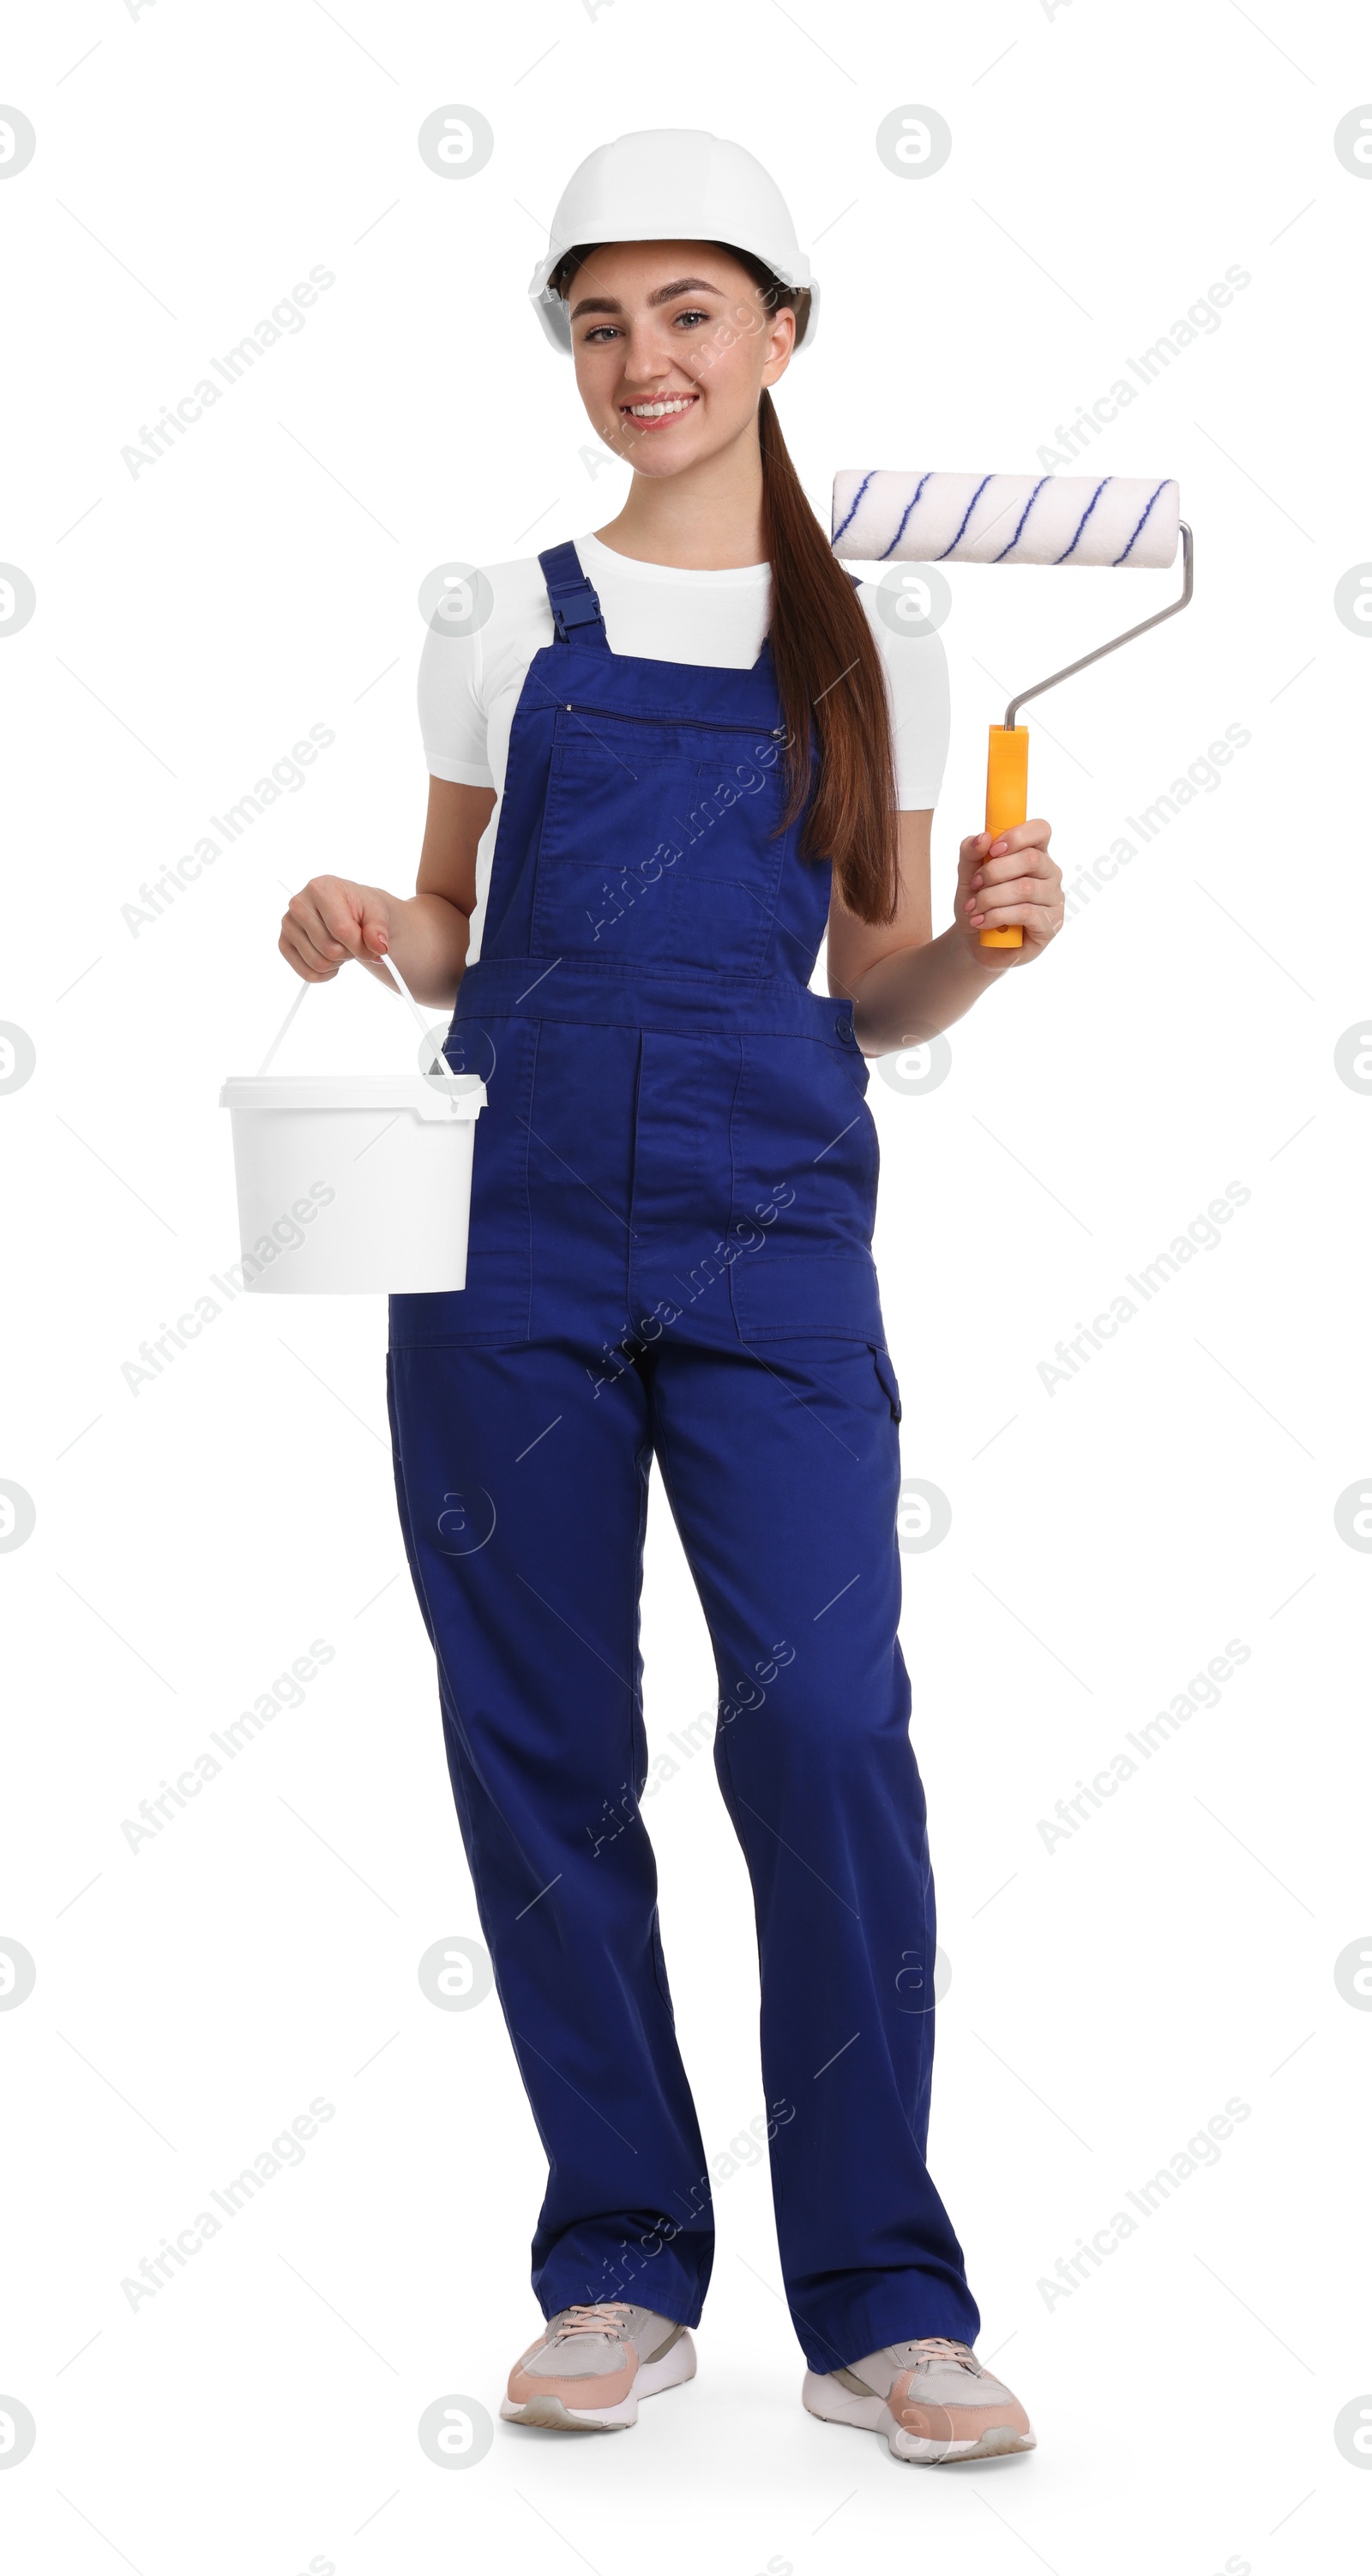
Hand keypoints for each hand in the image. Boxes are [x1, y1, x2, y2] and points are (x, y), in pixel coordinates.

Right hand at [279, 876, 394, 981]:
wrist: (350, 910)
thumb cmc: (362, 909)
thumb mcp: (378, 913)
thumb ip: (379, 930)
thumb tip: (379, 948)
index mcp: (321, 889)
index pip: (341, 930)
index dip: (362, 947)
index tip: (375, 950)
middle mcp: (299, 904)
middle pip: (330, 950)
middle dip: (350, 953)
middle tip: (353, 942)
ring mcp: (288, 924)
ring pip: (319, 964)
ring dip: (338, 963)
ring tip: (342, 946)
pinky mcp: (284, 943)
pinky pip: (307, 974)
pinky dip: (325, 974)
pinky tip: (332, 960)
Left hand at [955, 820, 1062, 965]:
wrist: (974, 943)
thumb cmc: (978, 905)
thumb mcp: (967, 876)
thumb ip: (971, 853)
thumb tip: (983, 837)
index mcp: (1034, 853)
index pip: (1040, 830)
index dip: (1017, 836)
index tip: (992, 850)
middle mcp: (1049, 874)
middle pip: (1031, 859)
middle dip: (994, 872)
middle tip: (975, 885)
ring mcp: (1054, 899)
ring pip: (1025, 888)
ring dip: (991, 897)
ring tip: (974, 909)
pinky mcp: (1051, 924)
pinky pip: (1026, 913)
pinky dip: (997, 916)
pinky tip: (982, 922)